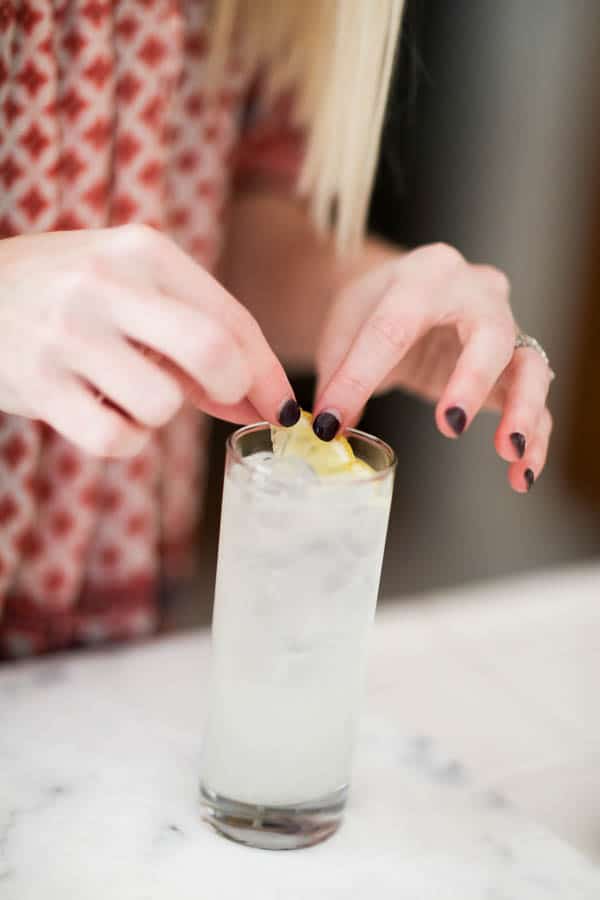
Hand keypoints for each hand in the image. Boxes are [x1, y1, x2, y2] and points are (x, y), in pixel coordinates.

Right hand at [0, 225, 296, 456]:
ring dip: (156, 413)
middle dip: (231, 390)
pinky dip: (120, 439)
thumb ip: (193, 337)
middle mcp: (107, 283)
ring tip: (122, 389)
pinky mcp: (37, 382)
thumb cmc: (63, 293)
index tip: (282, 409)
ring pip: (163, 405)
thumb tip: (262, 404)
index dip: (267, 373)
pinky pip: (116, 439)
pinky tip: (94, 411)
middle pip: (214, 353)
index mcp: (142, 251)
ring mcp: (68, 332)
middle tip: (213, 398)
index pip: (231, 320)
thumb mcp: (128, 289)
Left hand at [314, 243, 552, 492]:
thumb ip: (339, 375)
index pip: (392, 328)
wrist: (401, 292)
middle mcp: (475, 293)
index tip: (330, 423)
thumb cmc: (373, 308)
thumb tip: (333, 426)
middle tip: (451, 426)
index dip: (358, 379)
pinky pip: (536, 401)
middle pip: (490, 334)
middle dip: (473, 381)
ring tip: (507, 451)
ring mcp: (505, 327)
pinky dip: (535, 439)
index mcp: (424, 276)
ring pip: (530, 366)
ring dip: (523, 410)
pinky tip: (521, 474)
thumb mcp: (344, 327)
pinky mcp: (514, 365)